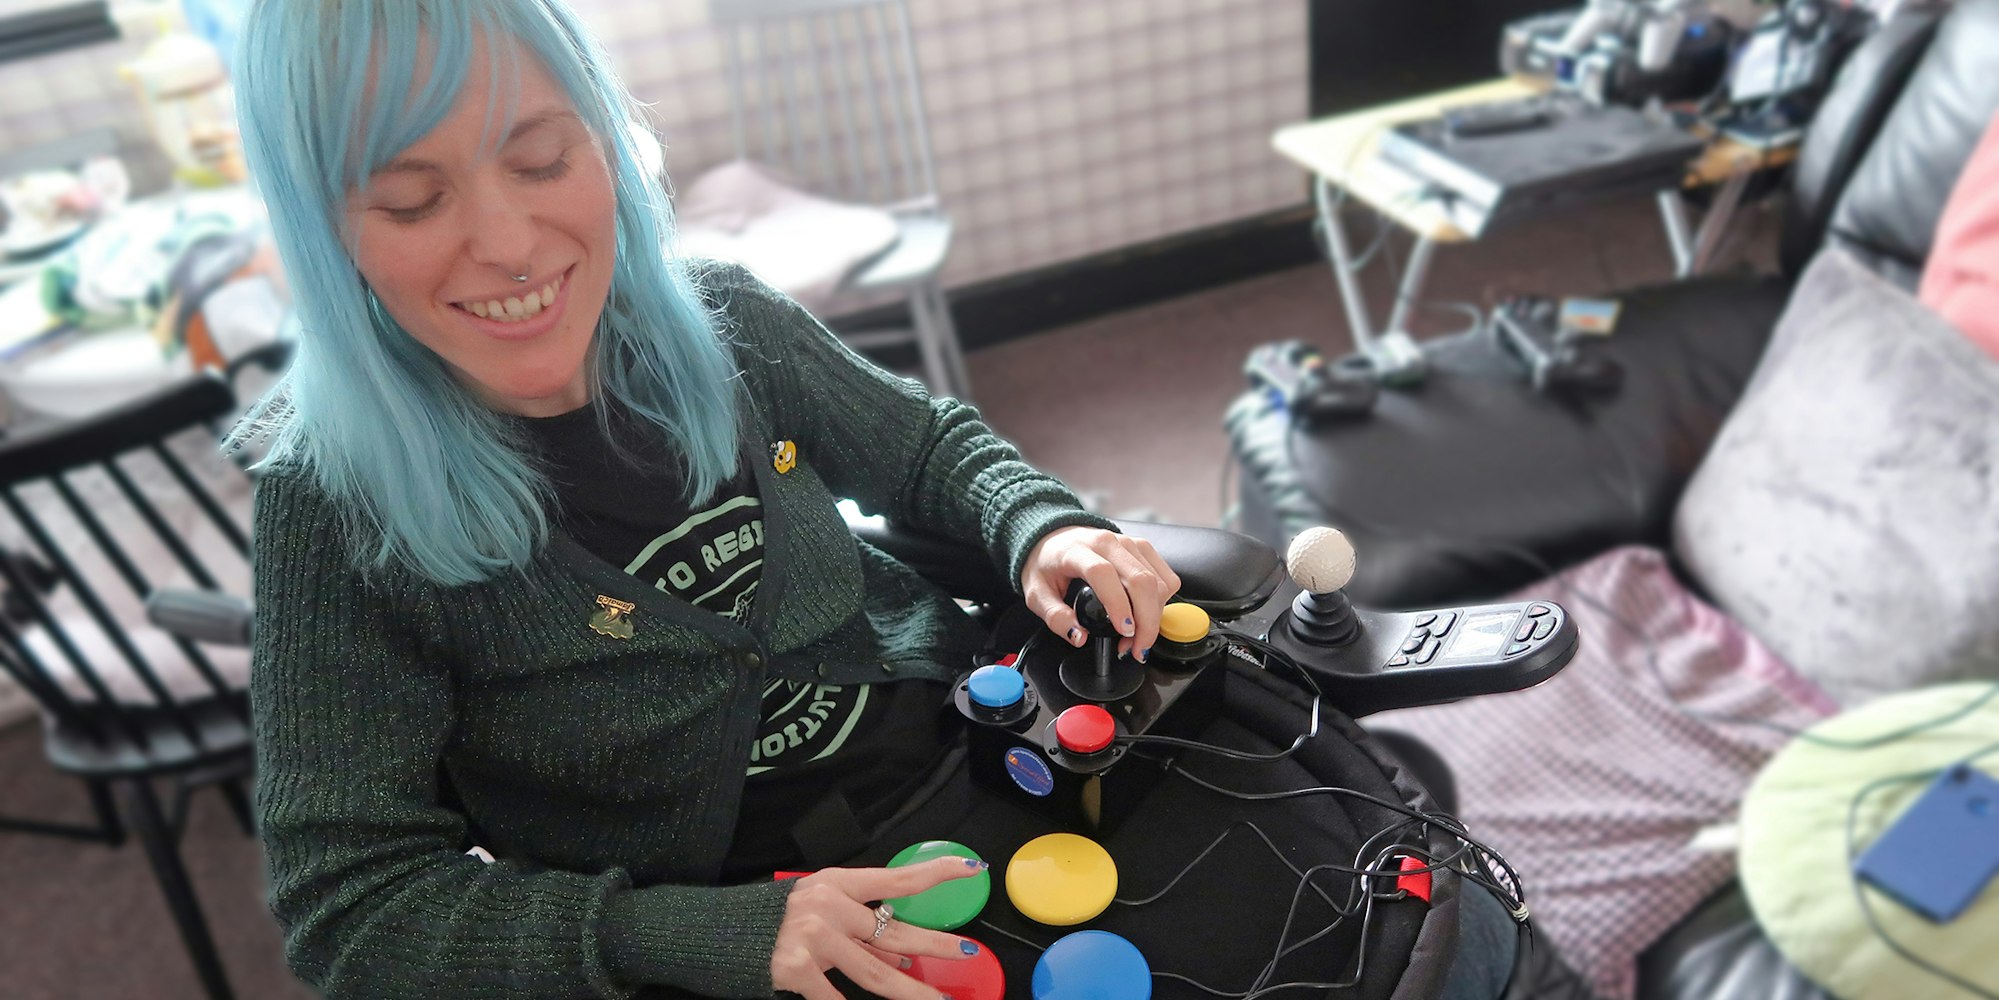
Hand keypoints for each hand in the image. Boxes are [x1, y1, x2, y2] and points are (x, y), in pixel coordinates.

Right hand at [771, 858, 986, 999]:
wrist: (719, 933)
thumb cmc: (775, 920)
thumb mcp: (818, 907)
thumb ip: (858, 926)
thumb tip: (906, 953)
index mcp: (837, 882)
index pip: (896, 877)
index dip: (936, 872)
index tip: (971, 868)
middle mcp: (829, 906)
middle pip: (894, 931)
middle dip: (935, 945)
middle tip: (968, 952)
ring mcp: (813, 937)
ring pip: (876, 972)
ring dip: (911, 992)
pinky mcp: (796, 968)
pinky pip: (835, 998)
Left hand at [1020, 526, 1180, 661]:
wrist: (1055, 537)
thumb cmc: (1047, 564)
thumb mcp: (1036, 594)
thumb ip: (1055, 617)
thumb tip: (1079, 636)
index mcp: (1078, 550)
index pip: (1103, 573)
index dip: (1118, 604)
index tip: (1123, 632)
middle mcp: (1108, 542)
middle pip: (1141, 580)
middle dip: (1146, 622)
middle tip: (1136, 649)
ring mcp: (1129, 543)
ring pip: (1159, 582)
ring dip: (1155, 616)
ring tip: (1136, 637)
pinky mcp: (1143, 548)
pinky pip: (1166, 578)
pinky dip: (1162, 602)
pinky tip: (1145, 614)